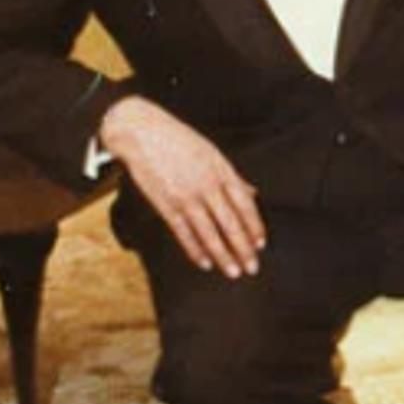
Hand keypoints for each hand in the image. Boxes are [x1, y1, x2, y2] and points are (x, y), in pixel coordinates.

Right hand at [100, 96, 266, 277]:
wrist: (142, 132)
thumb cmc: (178, 139)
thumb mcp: (211, 151)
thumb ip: (231, 176)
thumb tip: (252, 193)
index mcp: (221, 169)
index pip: (244, 203)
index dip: (254, 226)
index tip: (260, 244)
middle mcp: (206, 184)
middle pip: (230, 222)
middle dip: (243, 248)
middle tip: (252, 267)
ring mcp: (186, 196)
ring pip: (209, 233)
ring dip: (222, 256)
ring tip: (232, 271)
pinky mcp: (166, 205)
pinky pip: (184, 233)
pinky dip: (195, 250)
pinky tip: (205, 263)